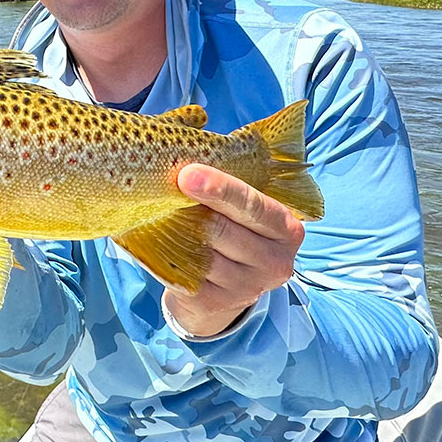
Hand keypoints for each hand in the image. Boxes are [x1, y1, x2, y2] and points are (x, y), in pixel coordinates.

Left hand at [165, 163, 306, 336]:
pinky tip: (154, 241)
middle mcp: (275, 263)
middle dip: (189, 206)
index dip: (220, 189)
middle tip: (162, 186)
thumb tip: (191, 136)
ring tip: (158, 213)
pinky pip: (182, 274)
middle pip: (221, 228)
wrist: (222, 292)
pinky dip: (164, 255)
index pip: (253, 205)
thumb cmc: (231, 232)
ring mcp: (247, 288)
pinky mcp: (216, 305)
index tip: (187, 174)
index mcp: (287, 230)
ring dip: (172, 230)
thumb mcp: (244, 211)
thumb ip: (231, 183)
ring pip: (199, 252)